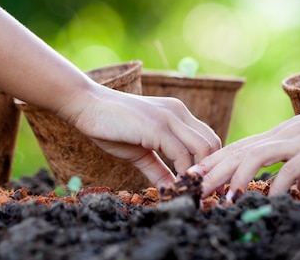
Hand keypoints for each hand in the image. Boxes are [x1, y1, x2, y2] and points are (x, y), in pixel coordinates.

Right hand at [66, 84, 221, 187]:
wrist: (86, 105)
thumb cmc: (110, 126)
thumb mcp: (140, 151)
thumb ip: (158, 169)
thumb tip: (172, 189)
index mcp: (177, 114)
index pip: (208, 138)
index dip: (209, 164)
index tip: (201, 186)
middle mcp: (178, 112)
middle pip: (213, 143)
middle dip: (210, 171)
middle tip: (201, 193)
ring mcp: (169, 118)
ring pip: (203, 148)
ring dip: (199, 174)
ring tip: (189, 192)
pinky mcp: (157, 126)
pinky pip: (181, 154)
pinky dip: (183, 173)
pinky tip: (175, 187)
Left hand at [190, 94, 299, 197]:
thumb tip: (299, 185)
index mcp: (279, 135)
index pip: (237, 148)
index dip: (213, 162)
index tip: (192, 177)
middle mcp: (281, 135)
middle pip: (237, 152)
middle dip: (211, 171)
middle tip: (190, 188)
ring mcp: (297, 140)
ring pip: (255, 157)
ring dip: (236, 178)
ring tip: (222, 200)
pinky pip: (291, 168)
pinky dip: (278, 185)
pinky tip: (269, 201)